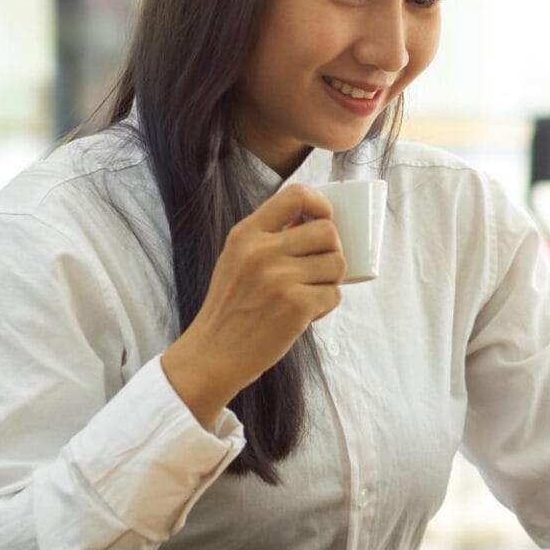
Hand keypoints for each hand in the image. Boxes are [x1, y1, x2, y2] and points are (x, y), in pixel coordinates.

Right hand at [163, 184, 345, 423]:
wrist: (212, 353)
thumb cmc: (231, 307)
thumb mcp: (236, 259)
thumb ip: (268, 237)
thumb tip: (318, 220)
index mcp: (247, 234)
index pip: (296, 195)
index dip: (321, 205)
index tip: (323, 220)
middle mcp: (262, 251)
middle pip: (328, 232)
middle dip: (331, 251)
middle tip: (316, 270)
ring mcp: (280, 279)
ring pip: (337, 264)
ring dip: (330, 281)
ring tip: (308, 293)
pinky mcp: (295, 306)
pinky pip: (334, 294)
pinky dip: (325, 305)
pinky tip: (304, 314)